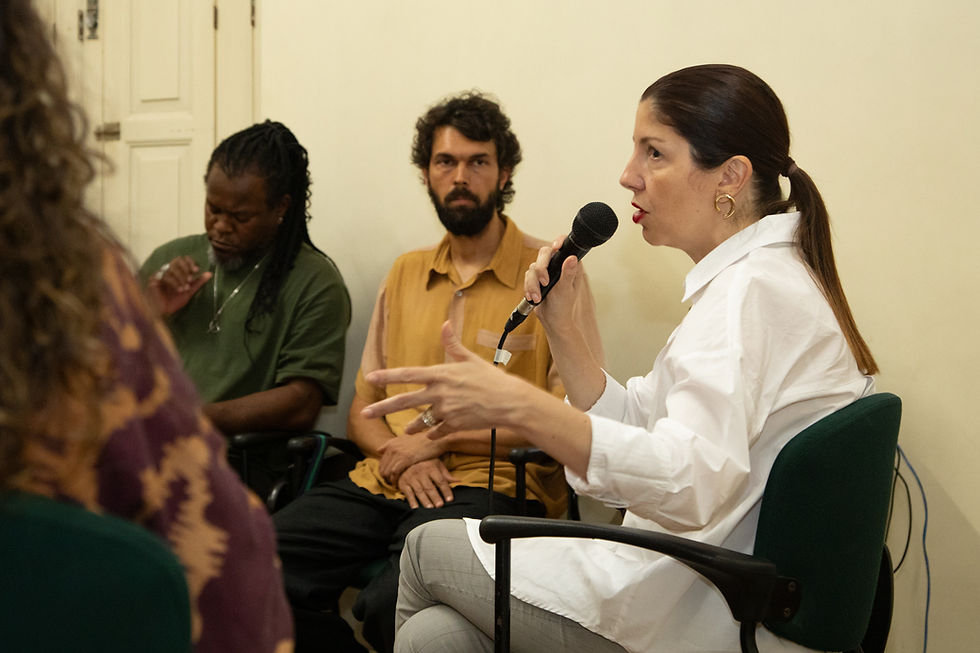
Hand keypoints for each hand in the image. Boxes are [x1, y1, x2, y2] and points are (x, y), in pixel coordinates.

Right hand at [146, 256, 211, 314]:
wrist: (163, 312)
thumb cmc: (174, 302)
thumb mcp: (189, 291)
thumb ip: (198, 282)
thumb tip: (210, 274)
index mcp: (175, 271)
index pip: (182, 260)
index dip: (190, 262)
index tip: (196, 270)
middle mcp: (167, 270)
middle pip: (176, 261)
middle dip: (185, 270)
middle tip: (190, 279)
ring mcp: (159, 274)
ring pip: (172, 269)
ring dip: (181, 278)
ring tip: (185, 288)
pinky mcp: (154, 279)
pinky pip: (166, 277)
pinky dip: (175, 283)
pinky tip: (179, 290)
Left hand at [362, 322, 528, 437]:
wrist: (509, 402)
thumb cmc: (491, 378)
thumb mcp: (470, 359)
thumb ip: (453, 344)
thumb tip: (445, 323)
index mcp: (441, 374)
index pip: (408, 374)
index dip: (388, 376)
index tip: (371, 377)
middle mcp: (439, 393)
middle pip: (405, 401)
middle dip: (383, 408)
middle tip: (365, 413)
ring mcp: (446, 411)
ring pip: (421, 420)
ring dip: (413, 425)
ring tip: (406, 429)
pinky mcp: (454, 425)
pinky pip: (438, 431)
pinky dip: (434, 433)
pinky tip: (432, 434)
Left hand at [378, 433, 444, 483]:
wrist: (436, 440)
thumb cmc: (423, 441)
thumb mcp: (405, 438)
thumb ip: (391, 444)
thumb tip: (379, 450)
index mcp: (392, 443)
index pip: (381, 461)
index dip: (383, 471)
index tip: (388, 477)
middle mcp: (393, 447)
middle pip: (382, 467)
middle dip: (385, 477)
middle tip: (390, 483)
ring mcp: (398, 453)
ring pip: (387, 471)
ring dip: (389, 480)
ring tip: (394, 484)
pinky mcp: (405, 459)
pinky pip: (394, 472)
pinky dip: (395, 479)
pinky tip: (398, 483)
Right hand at [397, 459, 457, 508]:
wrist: (404, 459)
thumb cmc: (424, 463)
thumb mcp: (436, 464)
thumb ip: (446, 474)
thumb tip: (458, 481)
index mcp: (431, 468)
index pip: (440, 481)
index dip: (446, 490)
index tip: (450, 499)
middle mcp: (421, 473)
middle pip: (429, 487)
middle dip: (435, 497)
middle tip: (440, 505)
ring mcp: (411, 478)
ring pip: (419, 491)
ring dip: (425, 500)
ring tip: (430, 508)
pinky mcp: (403, 484)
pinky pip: (408, 493)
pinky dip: (412, 501)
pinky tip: (416, 508)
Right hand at [524, 235, 581, 329]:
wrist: (553, 320)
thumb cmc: (564, 306)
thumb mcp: (567, 290)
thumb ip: (568, 273)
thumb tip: (572, 258)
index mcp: (569, 265)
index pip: (564, 246)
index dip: (558, 242)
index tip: (556, 246)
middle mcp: (557, 265)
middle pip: (544, 253)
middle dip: (541, 269)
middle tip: (544, 282)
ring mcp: (546, 271)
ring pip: (533, 267)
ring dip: (533, 284)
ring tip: (538, 298)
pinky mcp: (536, 278)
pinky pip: (527, 276)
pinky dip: (529, 288)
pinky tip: (534, 298)